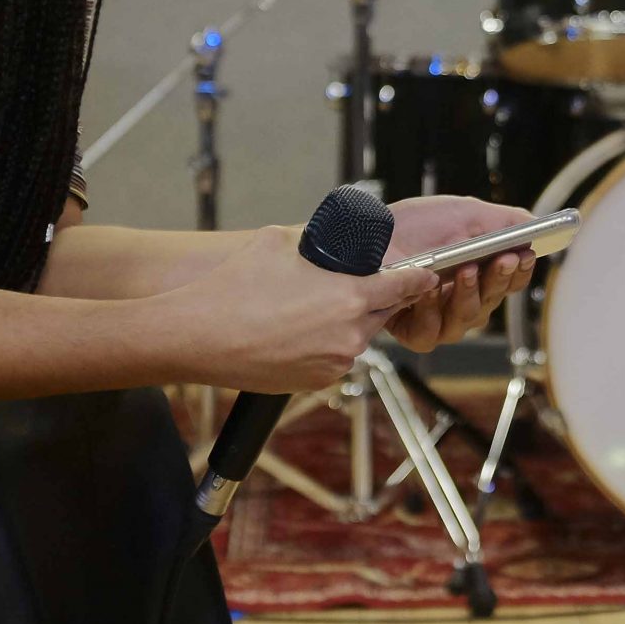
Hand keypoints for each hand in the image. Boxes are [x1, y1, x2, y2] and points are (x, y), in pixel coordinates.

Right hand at [194, 225, 440, 391]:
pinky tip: (295, 331)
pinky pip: (334, 358)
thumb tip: (332, 241)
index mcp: (349, 298)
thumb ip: (317, 242)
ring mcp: (333, 364)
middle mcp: (349, 336)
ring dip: (346, 323)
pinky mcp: (314, 383)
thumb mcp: (279, 242)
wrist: (196, 336)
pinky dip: (325, 344)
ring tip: (308, 309)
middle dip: (375, 299)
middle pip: (381, 313)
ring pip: (356, 337)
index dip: (418, 278)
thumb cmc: (233, 288)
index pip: (405, 286)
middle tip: (352, 286)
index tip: (428, 274)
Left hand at [379, 194, 539, 352]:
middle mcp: (459, 298)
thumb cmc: (410, 225)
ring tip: (467, 269)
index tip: (525, 254)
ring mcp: (437, 316)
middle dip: (500, 279)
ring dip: (470, 294)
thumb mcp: (462, 214)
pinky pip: (430, 332)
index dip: (520, 271)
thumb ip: (503, 221)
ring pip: (468, 319)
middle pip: (492, 301)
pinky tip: (428, 288)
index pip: (508, 281)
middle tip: (504, 258)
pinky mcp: (411, 330)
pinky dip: (432, 310)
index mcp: (476, 272)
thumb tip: (537, 226)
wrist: (365, 234)